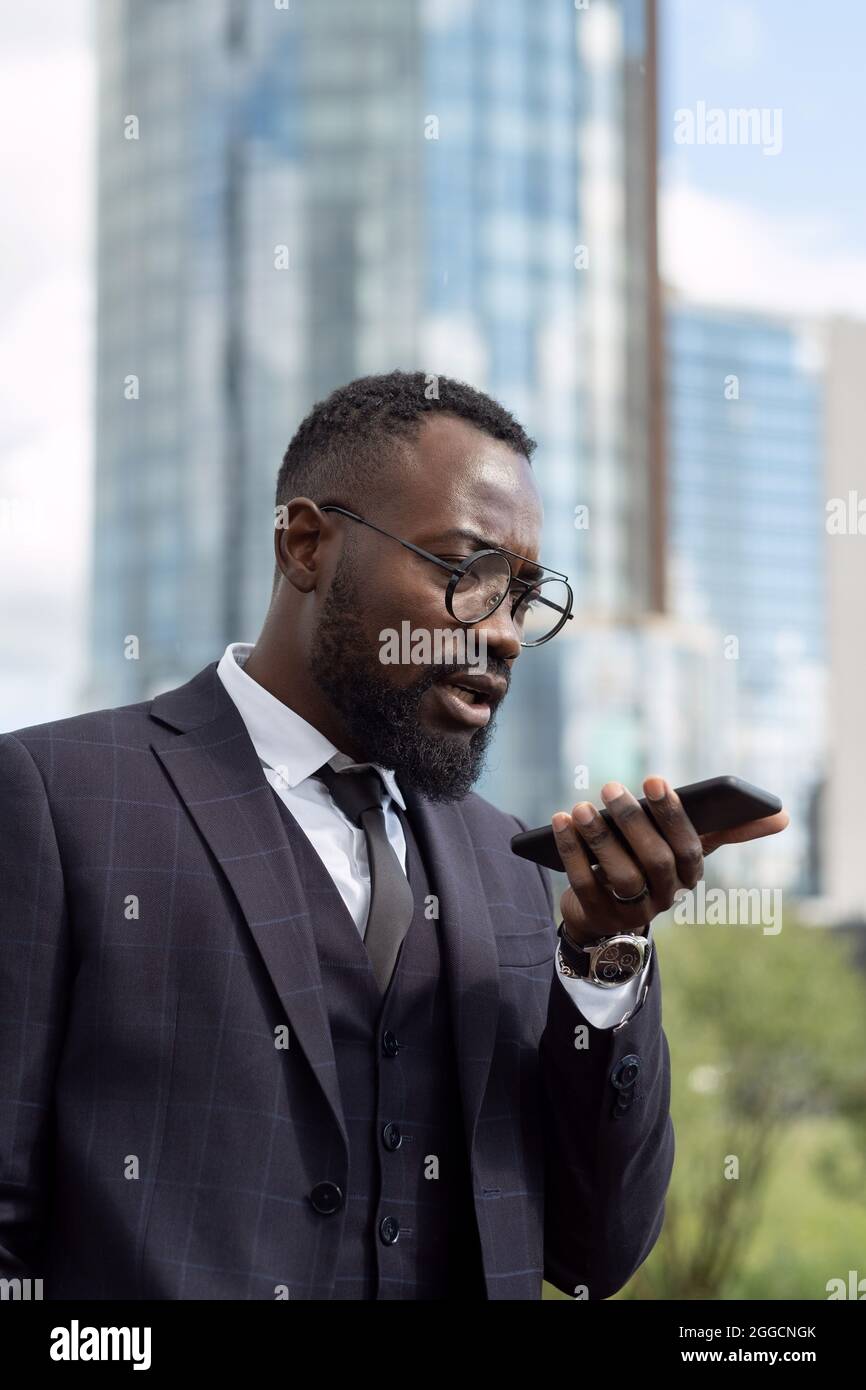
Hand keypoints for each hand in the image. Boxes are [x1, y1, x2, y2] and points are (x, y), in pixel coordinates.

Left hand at [551, 776, 789, 946]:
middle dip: (634, 822)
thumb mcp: (687, 849)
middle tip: (612, 785)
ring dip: (599, 838)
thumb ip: (728, 830)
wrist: (608, 917)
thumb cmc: (653, 868)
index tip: (656, 779)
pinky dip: (571, 851)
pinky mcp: (597, 917)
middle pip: (655, 861)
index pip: (690, 849)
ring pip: (619, 875)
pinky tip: (560, 823)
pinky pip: (584, 883)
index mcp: (689, 877)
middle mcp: (665, 898)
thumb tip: (782, 817)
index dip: (674, 815)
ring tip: (582, 806)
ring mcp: (631, 912)